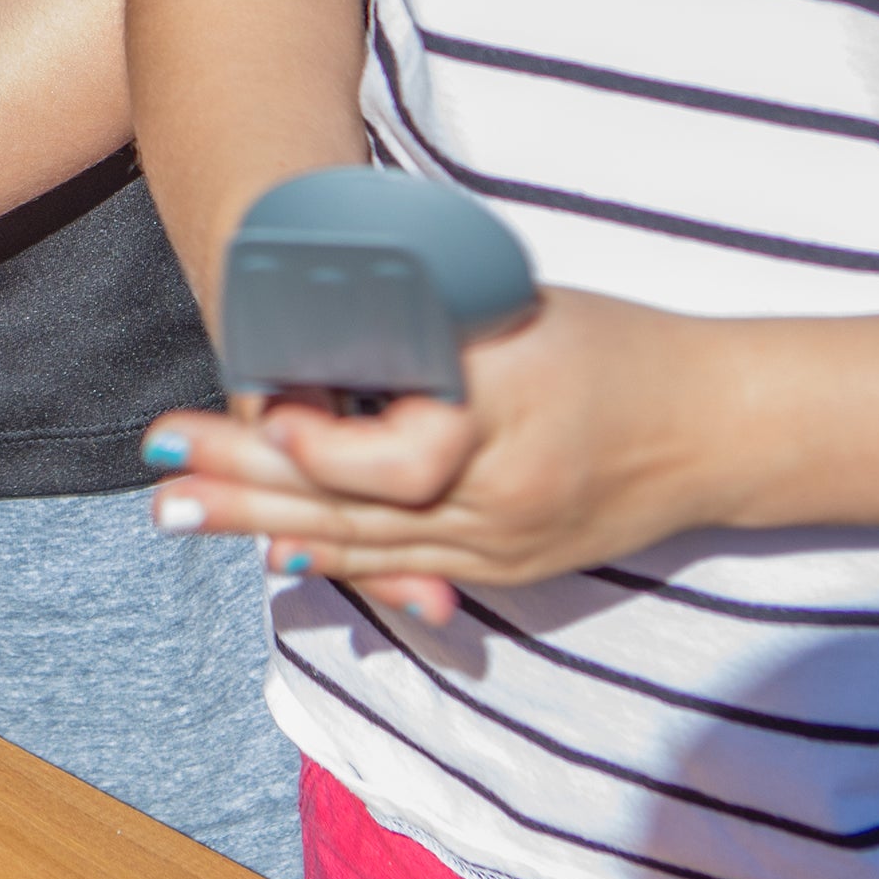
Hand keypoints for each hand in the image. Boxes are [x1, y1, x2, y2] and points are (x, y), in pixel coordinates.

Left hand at [142, 289, 731, 622]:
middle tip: (157, 470)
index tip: (254, 406)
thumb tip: (333, 316)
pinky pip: (404, 567)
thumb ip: (433, 321)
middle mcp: (496, 495)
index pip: (395, 451)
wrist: (721, 431)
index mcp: (502, 415)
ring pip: (361, 542)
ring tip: (177, 509)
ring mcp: (502, 545)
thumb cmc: (619, 346)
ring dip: (261, 524)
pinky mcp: (508, 568)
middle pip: (349, 503)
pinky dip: (333, 555)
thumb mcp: (522, 310)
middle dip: (243, 486)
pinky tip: (272, 550)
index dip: (321, 441)